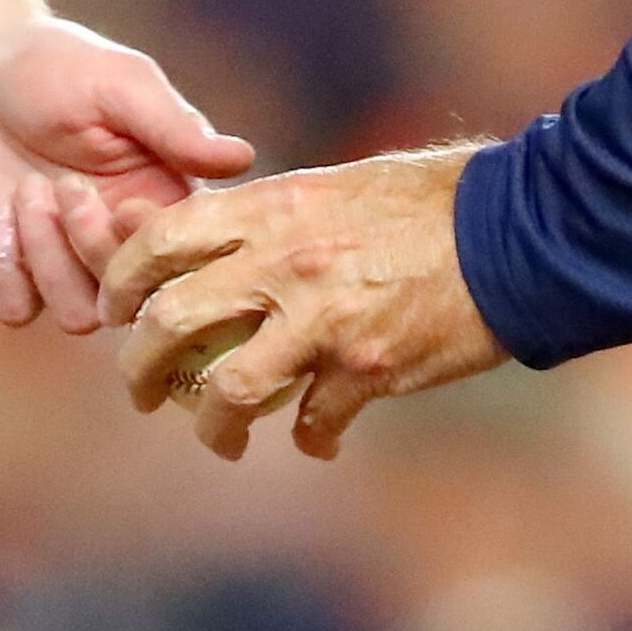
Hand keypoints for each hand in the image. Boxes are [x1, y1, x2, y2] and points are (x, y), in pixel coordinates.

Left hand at [0, 18, 253, 332]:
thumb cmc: (51, 65)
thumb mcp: (120, 83)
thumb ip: (174, 126)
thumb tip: (243, 158)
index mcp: (162, 198)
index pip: (187, 259)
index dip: (155, 244)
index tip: (125, 200)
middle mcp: (119, 243)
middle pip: (135, 300)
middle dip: (94, 245)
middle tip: (62, 184)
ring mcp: (63, 265)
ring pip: (79, 317)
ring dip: (48, 255)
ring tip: (25, 192)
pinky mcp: (8, 274)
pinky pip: (17, 310)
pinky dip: (3, 264)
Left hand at [107, 145, 507, 459]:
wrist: (518, 233)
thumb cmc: (433, 201)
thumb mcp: (338, 188)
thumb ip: (275, 219)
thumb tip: (218, 245)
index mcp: (273, 209)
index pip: (161, 240)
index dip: (120, 278)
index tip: (113, 309)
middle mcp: (283, 263)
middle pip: (169, 321)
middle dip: (139, 366)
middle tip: (140, 390)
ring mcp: (323, 321)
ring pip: (226, 390)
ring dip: (210, 425)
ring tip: (218, 438)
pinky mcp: (367, 370)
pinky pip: (312, 422)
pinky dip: (308, 438)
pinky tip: (315, 442)